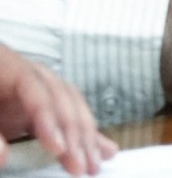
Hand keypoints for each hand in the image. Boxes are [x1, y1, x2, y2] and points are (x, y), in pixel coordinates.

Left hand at [0, 45, 115, 175]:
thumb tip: (2, 155)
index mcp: (6, 67)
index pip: (37, 90)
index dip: (50, 119)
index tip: (57, 148)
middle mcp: (27, 74)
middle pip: (62, 98)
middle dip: (76, 133)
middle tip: (81, 164)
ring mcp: (34, 88)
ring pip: (71, 106)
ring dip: (86, 135)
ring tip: (94, 162)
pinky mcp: (34, 106)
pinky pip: (66, 114)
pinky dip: (84, 132)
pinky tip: (101, 147)